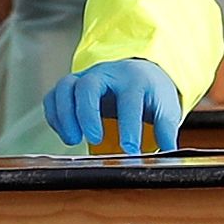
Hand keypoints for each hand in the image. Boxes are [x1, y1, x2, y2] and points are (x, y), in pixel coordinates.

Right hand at [46, 58, 183, 156]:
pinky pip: (54, 96)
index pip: (129, 100)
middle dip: (87, 114)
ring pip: (66, 87)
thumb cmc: (151, 93)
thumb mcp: (166, 108)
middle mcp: (107, 74)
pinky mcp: (71, 85)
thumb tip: (169, 153)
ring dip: (65, 115)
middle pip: (88, 86)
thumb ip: (166, 129)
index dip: (129, 126)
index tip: (130, 149)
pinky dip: (54, 115)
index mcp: (134, 79)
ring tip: (73, 140)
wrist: (140, 70)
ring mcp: (85, 77)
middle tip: (94, 139)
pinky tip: (65, 133)